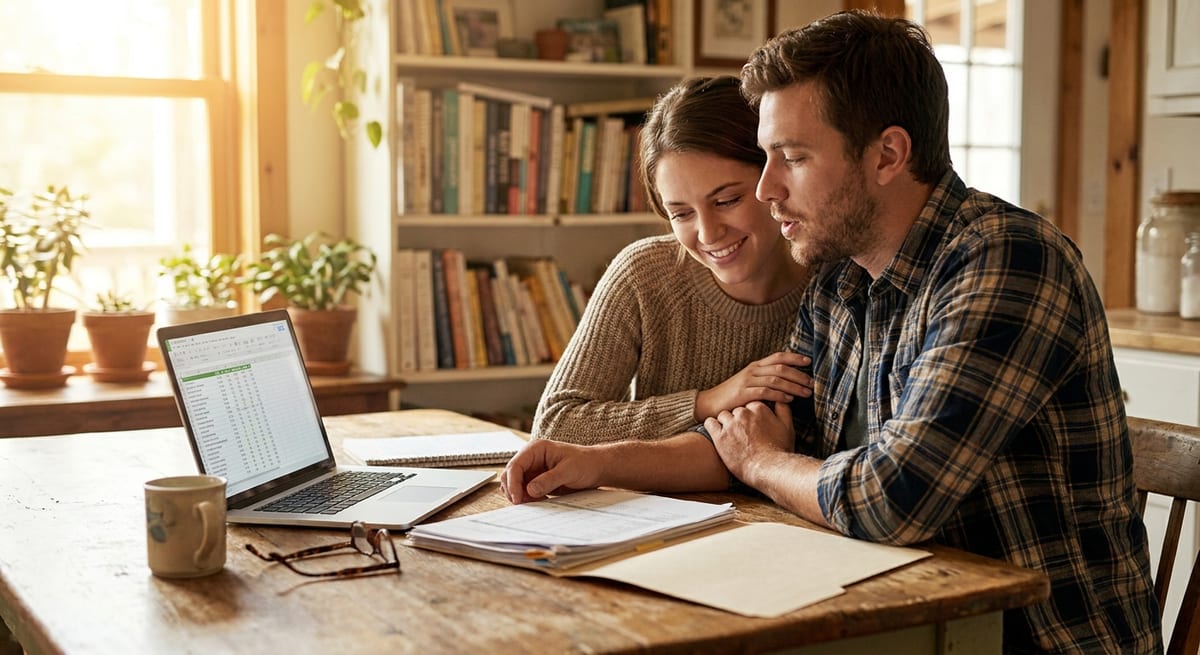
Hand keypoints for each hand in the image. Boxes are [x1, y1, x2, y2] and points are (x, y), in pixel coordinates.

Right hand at [500, 439, 604, 503]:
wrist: (597, 468)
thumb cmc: (585, 463)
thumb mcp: (569, 471)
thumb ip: (549, 480)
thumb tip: (530, 490)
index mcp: (536, 449)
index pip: (515, 465)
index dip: (513, 483)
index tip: (517, 498)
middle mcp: (531, 458)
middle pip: (510, 475)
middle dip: (513, 490)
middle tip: (522, 504)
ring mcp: (533, 470)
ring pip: (515, 484)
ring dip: (519, 495)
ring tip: (534, 502)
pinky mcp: (537, 481)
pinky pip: (525, 491)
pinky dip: (527, 499)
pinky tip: (539, 502)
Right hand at [695, 351, 811, 420]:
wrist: (710, 404)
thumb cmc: (732, 397)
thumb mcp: (749, 384)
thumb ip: (766, 382)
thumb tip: (788, 384)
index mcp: (755, 366)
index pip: (778, 357)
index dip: (794, 357)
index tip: (808, 361)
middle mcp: (752, 370)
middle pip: (781, 368)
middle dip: (799, 375)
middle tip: (812, 383)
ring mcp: (747, 381)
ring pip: (776, 379)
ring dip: (794, 386)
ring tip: (806, 393)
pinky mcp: (743, 393)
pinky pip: (765, 392)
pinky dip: (779, 395)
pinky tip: (789, 399)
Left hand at [705, 401, 794, 483]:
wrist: (768, 469)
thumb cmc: (779, 450)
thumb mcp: (787, 427)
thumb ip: (783, 409)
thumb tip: (781, 399)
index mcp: (759, 408)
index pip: (749, 404)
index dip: (751, 415)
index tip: (751, 424)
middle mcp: (743, 413)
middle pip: (736, 409)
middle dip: (739, 419)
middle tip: (743, 432)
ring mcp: (731, 424)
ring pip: (723, 415)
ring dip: (726, 422)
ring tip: (731, 435)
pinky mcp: (720, 436)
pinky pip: (710, 423)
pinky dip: (712, 426)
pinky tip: (717, 432)